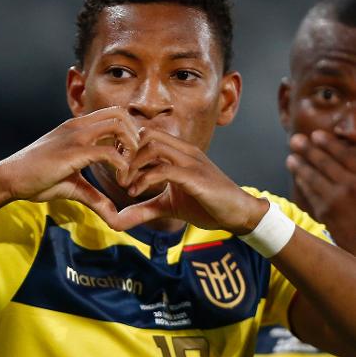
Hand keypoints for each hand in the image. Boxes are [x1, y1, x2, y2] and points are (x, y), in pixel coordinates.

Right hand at [0, 107, 139, 225]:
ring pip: (119, 126)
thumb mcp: (73, 185)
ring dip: (131, 148)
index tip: (130, 158)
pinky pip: (108, 153)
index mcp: (78, 127)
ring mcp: (76, 136)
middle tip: (135, 163)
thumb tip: (114, 216)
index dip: (129, 133)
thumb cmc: (36, 180)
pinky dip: (122, 166)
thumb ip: (96, 197)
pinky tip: (120, 182)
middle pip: (121, 114)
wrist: (9, 178)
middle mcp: (79, 125)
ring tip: (129, 172)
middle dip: (135, 137)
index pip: (114, 114)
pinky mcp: (74, 152)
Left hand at [115, 128, 267, 232]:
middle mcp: (185, 151)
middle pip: (146, 135)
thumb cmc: (207, 206)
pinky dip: (144, 180)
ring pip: (153, 147)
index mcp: (179, 152)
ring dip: (133, 166)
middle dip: (127, 155)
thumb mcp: (168, 206)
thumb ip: (144, 209)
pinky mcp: (196, 177)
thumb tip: (117, 221)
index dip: (128, 151)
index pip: (147, 135)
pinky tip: (136, 193)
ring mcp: (191, 162)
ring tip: (127, 186)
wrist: (239, 213)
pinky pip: (164, 169)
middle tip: (119, 178)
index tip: (119, 172)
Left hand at [287, 130, 355, 252]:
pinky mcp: (326, 213)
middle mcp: (352, 186)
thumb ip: (355, 160)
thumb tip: (345, 136)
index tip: (316, 134)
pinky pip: (310, 193)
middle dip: (308, 150)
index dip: (329, 143)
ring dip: (300, 166)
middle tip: (295, 140)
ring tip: (291, 158)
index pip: (345, 154)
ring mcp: (337, 200)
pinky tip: (298, 177)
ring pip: (314, 178)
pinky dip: (303, 183)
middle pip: (325, 163)